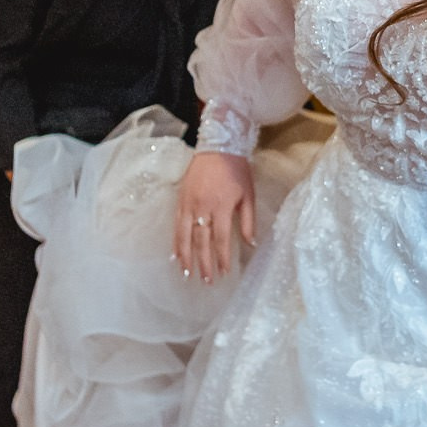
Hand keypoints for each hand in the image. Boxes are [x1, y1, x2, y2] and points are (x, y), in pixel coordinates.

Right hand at [175, 151, 256, 283]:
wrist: (218, 146)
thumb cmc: (237, 170)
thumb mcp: (248, 195)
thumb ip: (248, 221)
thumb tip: (250, 244)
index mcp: (221, 206)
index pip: (221, 239)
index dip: (221, 257)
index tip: (223, 273)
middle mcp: (203, 207)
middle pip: (201, 241)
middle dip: (203, 263)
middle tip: (206, 281)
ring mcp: (189, 204)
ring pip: (184, 235)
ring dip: (185, 256)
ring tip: (186, 273)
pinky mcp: (181, 200)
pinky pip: (176, 225)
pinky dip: (176, 241)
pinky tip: (175, 254)